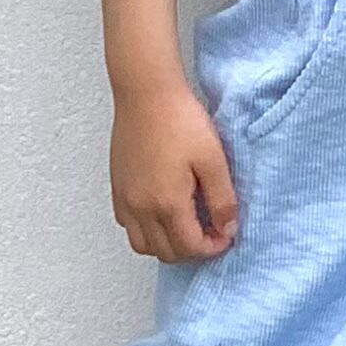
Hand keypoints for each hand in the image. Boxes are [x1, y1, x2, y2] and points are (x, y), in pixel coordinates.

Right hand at [109, 77, 237, 261]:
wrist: (146, 92)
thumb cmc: (180, 119)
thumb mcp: (213, 159)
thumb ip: (222, 199)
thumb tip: (228, 228)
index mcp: (167, 203)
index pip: (190, 247)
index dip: (212, 247)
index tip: (225, 233)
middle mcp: (141, 208)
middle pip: (165, 252)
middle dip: (191, 249)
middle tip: (210, 231)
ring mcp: (125, 198)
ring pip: (142, 244)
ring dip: (166, 244)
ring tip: (186, 224)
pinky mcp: (117, 187)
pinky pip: (127, 225)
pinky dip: (145, 230)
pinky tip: (161, 211)